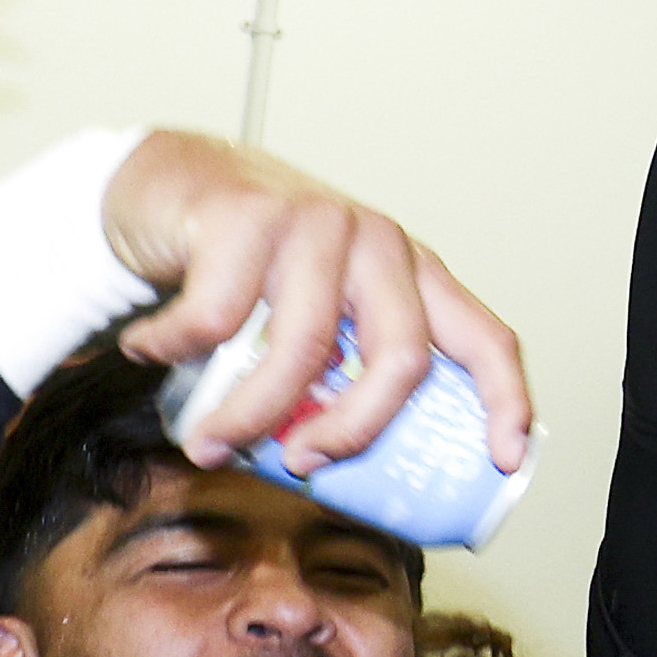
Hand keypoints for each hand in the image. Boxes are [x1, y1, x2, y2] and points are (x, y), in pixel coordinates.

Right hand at [97, 132, 532, 474]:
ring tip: (206, 442)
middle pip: (400, 358)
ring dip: (245, 417)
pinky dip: (172, 350)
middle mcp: (378, 243)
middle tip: (300, 466)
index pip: (484, 337)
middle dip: (352, 432)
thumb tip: (339, 479)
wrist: (173, 177)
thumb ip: (340, 372)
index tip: (501, 461)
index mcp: (413, 274)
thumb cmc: (254, 262)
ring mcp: (318, 224)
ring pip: (301, 350)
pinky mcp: (248, 216)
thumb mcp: (321, 310)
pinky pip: (214, 320)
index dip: (505, 401)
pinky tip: (151, 349)